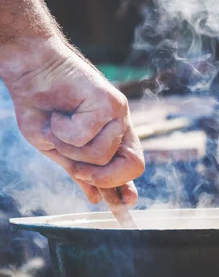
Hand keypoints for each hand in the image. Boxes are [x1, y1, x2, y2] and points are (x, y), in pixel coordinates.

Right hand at [1, 37, 143, 204]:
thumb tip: (97, 199)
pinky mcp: (108, 100)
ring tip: (58, 125)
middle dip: (103, 177)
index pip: (131, 168)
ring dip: (69, 148)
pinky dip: (63, 131)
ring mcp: (117, 113)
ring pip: (102, 155)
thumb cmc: (40, 106)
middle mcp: (119, 126)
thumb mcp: (58, 148)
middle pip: (133, 166)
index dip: (128, 189)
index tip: (124, 207)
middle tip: (76, 168)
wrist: (28, 69)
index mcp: (111, 138)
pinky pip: (86, 135)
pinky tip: (58, 114)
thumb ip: (78, 171)